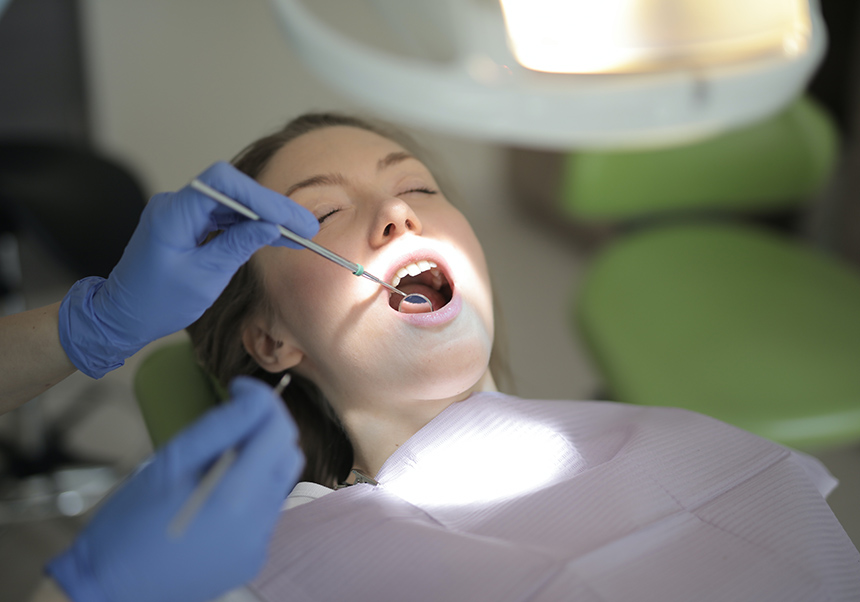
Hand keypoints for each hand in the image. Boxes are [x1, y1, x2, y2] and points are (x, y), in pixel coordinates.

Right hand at [47, 376, 303, 601]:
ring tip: (216, 463)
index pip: (279, 430)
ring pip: (278, 483)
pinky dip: (250, 494)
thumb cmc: (129, 522)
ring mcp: (259, 544)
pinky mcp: (253, 559)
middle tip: (230, 422)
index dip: (263, 400)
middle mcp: (258, 523)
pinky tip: (214, 498)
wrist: (109, 589)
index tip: (238, 389)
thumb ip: (219, 427)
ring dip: (258, 462)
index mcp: (236, 495)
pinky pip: (265, 513)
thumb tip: (253, 399)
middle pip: (288, 455)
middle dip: (266, 429)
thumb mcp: (169, 462)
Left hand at [58, 161, 317, 377]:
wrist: (123, 316)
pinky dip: (249, 226)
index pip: (223, 183)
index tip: (289, 217)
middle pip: (232, 190)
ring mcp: (181, 213)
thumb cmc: (157, 302)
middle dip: (271, 207)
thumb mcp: (205, 276)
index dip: (261, 195)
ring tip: (298, 234)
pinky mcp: (187, 225)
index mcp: (174, 213)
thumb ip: (238, 245)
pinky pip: (223, 217)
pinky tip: (274, 236)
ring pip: (232, 203)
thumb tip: (270, 226)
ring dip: (264, 217)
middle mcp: (176, 205)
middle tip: (305, 227)